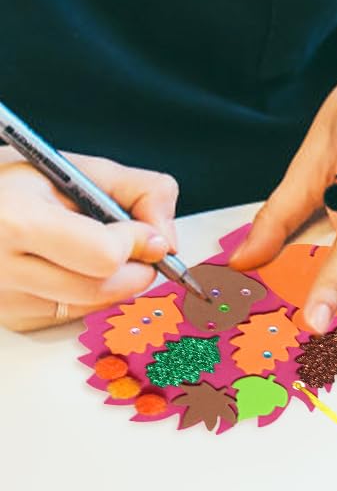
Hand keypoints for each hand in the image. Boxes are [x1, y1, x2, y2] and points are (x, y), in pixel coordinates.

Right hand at [0, 154, 177, 331]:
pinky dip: (88, 293)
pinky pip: (74, 316)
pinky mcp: (10, 321)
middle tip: (131, 242)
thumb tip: (167, 242)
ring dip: (114, 280)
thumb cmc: (16, 186)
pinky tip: (68, 266)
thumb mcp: (77, 169)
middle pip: (104, 287)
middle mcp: (1, 268)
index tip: (145, 231)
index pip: (104, 255)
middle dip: (135, 265)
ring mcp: (3, 300)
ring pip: (94, 305)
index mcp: (15, 220)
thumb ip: (140, 192)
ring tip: (93, 247)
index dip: (137, 242)